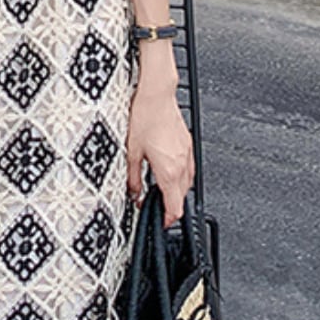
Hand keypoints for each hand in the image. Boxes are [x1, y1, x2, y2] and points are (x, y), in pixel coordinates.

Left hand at [126, 83, 195, 226]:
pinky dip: (180, 176)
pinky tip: (168, 171)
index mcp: (169, 170)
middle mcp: (182, 164)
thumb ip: (133, 178)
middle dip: (171, 206)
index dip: (168, 219)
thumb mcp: (131, 152)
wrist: (156, 96)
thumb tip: (133, 193)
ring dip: (176, 191)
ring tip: (160, 191)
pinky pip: (188, 168)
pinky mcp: (187, 143)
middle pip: (182, 197)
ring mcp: (187, 153)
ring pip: (187, 183)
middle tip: (156, 208)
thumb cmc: (144, 118)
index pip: (175, 206)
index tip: (161, 223)